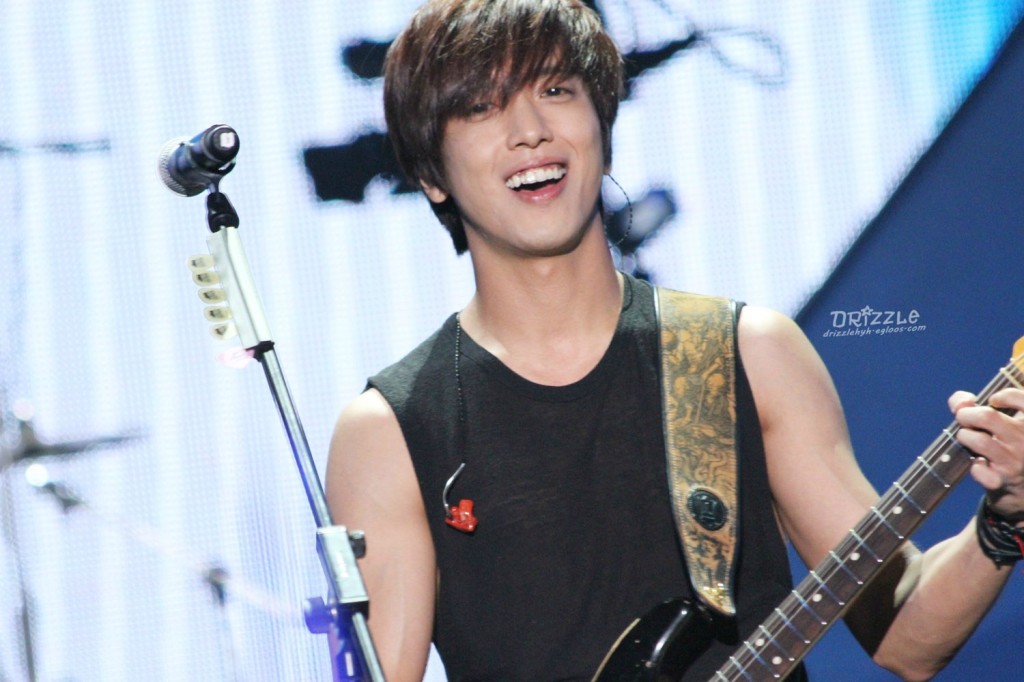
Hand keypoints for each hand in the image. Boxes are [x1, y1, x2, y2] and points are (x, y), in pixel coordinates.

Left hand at [949, 388, 1023, 522]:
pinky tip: (979, 463)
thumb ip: (982, 406)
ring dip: (965, 436)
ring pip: (980, 441)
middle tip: (964, 418)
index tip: (993, 400)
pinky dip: (973, 464)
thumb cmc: (1013, 452)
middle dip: (967, 414)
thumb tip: (961, 401)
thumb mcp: (1010, 428)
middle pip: (988, 417)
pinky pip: (977, 469)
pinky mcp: (1001, 482)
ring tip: (967, 438)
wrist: (1023, 492)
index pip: (1023, 399)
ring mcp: (1015, 462)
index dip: (1004, 395)